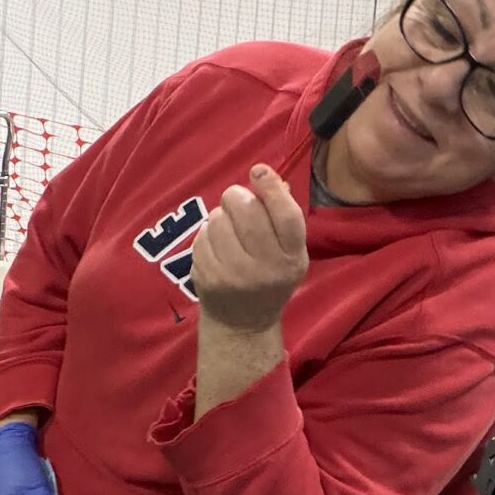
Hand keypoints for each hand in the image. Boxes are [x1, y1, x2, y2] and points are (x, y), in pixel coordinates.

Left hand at [190, 165, 307, 333]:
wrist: (242, 323)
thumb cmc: (269, 276)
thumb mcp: (289, 252)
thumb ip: (283, 215)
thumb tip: (266, 175)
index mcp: (292, 257)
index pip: (285, 214)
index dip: (271, 187)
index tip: (259, 171)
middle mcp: (266, 267)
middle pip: (246, 209)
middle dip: (237, 197)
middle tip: (237, 203)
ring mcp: (234, 275)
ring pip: (218, 218)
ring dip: (220, 217)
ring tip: (228, 233)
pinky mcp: (208, 278)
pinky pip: (202, 236)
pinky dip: (207, 235)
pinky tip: (216, 249)